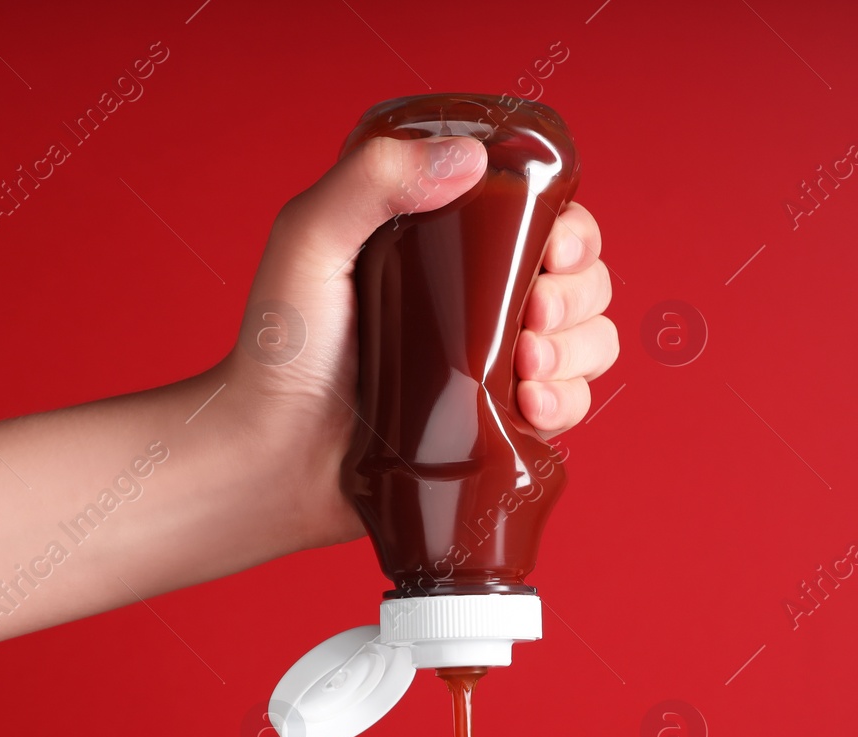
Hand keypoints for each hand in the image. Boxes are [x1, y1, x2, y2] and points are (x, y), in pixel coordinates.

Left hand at [220, 133, 618, 550]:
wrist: (270, 456)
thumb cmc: (279, 348)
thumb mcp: (310, 241)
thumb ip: (371, 181)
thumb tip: (470, 159)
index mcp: (447, 245)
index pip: (543, 222)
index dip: (572, 232)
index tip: (555, 249)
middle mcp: (478, 302)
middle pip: (580, 282)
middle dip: (577, 295)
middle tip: (534, 315)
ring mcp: (492, 368)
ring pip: (587, 343)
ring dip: (577, 350)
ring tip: (527, 367)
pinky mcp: (497, 427)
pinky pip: (567, 408)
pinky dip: (566, 404)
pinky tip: (530, 409)